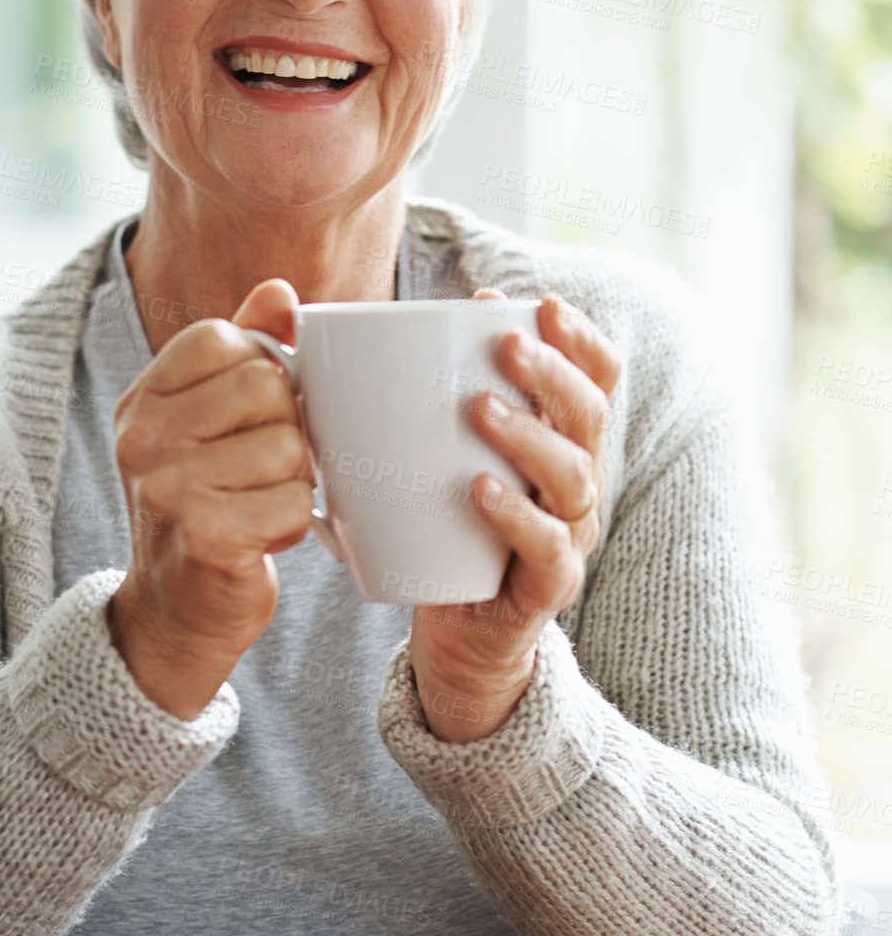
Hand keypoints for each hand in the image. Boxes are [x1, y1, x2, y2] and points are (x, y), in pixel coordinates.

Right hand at [108, 279, 316, 719]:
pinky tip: (264, 537)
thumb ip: (243, 351)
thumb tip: (280, 291)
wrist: (173, 612)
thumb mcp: (207, 421)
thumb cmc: (203, 504)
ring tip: (261, 503)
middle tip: (262, 468)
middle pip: (265, 386)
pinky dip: (294, 523)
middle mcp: (143, 437)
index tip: (250, 416)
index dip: (259, 372)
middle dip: (285, 429)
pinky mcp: (204, 535)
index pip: (224, 339)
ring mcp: (167, 486)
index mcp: (143, 399)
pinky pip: (292, 500)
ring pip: (286, 446)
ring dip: (293, 481)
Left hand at [408, 289, 621, 742]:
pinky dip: (517, 516)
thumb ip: (410, 399)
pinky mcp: (546, 587)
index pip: (596, 378)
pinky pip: (548, 549)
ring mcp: (568, 535)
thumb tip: (339, 330)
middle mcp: (576, 482)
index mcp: (560, 440)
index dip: (577, 337)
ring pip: (574, 476)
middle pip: (590, 416)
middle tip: (507, 343)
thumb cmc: (442, 527)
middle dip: (553, 373)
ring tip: (481, 408)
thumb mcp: (435, 456)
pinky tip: (482, 489)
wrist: (457, 634)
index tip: (537, 302)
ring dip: (530, 435)